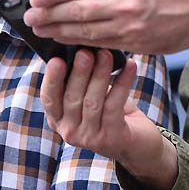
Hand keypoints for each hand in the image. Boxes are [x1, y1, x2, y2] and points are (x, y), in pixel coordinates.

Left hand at [24, 0, 188, 54]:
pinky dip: (80, 42)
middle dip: (50, 15)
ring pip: (86, 29)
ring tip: (42, 30)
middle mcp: (127, 0)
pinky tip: (67, 40)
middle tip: (31, 18)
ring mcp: (131, 24)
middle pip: (79, 9)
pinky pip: (101, 43)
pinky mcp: (136, 42)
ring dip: (60, 31)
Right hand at [40, 48, 177, 189]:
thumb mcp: (92, 96)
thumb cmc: (112, 111)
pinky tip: (130, 65)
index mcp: (59, 118)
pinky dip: (122, 83)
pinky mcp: (111, 138)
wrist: (139, 143)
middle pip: (71, 98)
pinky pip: (115, 106)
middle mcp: (69, 131)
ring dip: (100, 75)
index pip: (49, 99)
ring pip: (92, 102)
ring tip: (107, 54)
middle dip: (79, 72)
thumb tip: (83, 46)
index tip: (56, 59)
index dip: (51, 79)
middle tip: (86, 51)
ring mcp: (89, 138)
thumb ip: (83, 79)